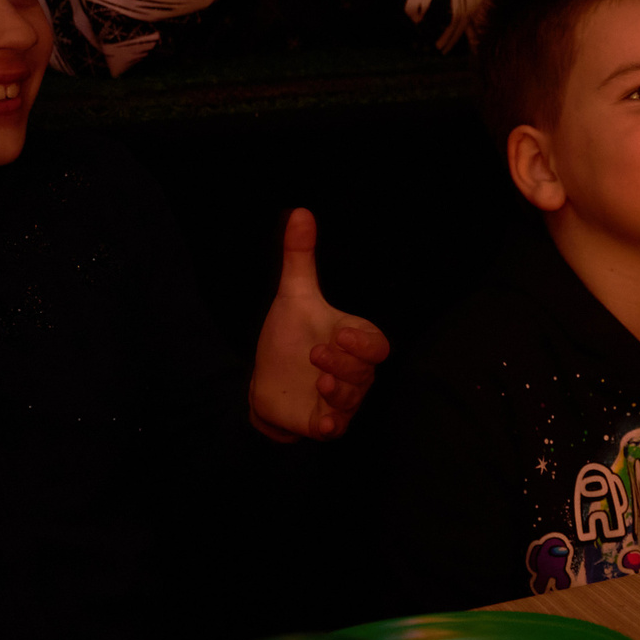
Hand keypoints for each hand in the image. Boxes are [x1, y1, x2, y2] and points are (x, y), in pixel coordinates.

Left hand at [250, 209, 389, 440]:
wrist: (263, 379)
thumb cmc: (288, 337)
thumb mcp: (292, 295)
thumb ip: (300, 257)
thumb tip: (300, 211)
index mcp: (354, 342)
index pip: (376, 344)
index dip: (364, 342)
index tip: (341, 332)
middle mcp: (353, 372)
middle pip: (367, 372)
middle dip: (346, 364)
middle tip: (319, 351)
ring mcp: (340, 399)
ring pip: (354, 399)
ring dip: (340, 390)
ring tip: (318, 379)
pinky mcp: (322, 422)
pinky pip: (339, 428)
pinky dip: (334, 424)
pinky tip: (323, 420)